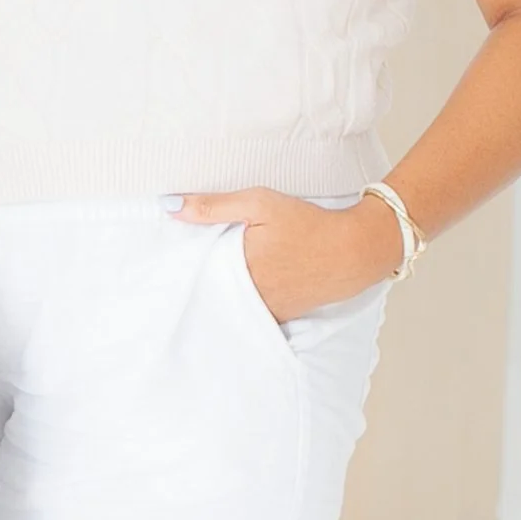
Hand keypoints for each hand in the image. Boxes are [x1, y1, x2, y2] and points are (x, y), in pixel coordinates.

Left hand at [176, 187, 400, 324]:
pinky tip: (234, 294)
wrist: (354, 250)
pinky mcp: (279, 316)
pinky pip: (250, 313)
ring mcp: (265, 310)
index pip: (195, 273)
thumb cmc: (309, 223)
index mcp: (238, 269)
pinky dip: (240, 305)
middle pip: (209, 292)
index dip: (182, 267)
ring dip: (218, 296)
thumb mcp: (260, 203)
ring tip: (203, 285)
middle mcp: (249, 296)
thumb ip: (213, 206)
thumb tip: (169, 207)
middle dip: (196, 284)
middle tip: (177, 276)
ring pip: (228, 306)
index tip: (166, 264)